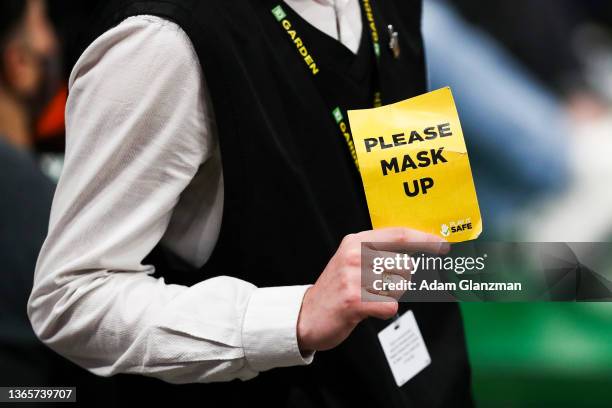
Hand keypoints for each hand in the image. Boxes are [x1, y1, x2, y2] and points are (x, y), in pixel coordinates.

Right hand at [297, 228, 448, 351]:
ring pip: (399, 286)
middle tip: (379, 287)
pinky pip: (391, 306)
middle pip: (405, 264)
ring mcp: (354, 278)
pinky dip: (384, 311)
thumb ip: (377, 251)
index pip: (399, 235)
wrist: (306, 315)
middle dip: (400, 280)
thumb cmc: (336, 289)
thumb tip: (415, 249)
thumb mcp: (351, 260)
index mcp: (355, 241)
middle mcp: (355, 256)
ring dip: (390, 296)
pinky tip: (367, 309)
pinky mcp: (355, 301)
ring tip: (368, 297)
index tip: (442, 244)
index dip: (424, 239)